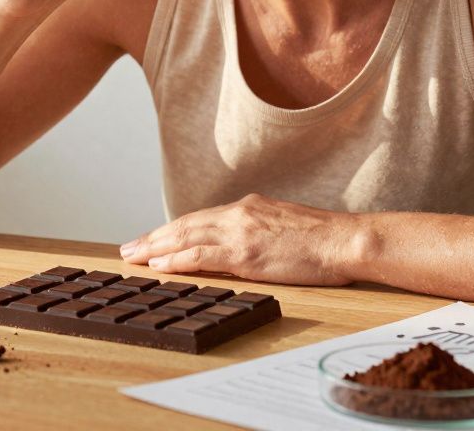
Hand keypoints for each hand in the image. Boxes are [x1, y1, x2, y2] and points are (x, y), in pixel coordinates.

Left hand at [118, 194, 365, 285]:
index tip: (152, 239)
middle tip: (128, 248)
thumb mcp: (283, 224)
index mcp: (248, 207)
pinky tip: (160, 266)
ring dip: (156, 248)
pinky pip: (202, 255)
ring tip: (133, 257)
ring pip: (186, 237)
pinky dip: (177, 259)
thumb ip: (257, 229)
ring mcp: (241, 232)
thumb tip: (240, 244)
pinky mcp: (246, 252)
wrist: (345, 240)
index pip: (199, 218)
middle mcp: (239, 214)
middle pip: (185, 225)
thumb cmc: (323, 238)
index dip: (171, 229)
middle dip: (154, 237)